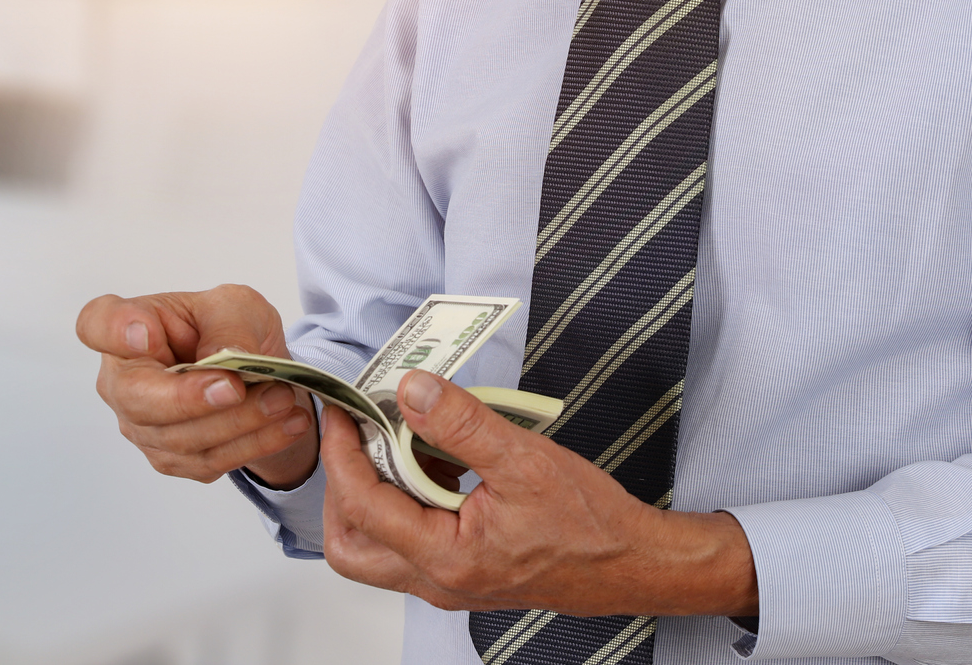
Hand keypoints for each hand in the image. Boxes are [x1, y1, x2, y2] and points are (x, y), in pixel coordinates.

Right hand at [76, 284, 318, 487]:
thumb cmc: (230, 328)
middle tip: (236, 387)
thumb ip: (228, 328)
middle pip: (137, 399)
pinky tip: (287, 424)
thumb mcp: (238, 307)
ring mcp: (143, 425)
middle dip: (191, 398)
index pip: (97, 324)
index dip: (114, 331)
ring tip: (281, 400)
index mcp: (128, 326)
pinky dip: (253, 444)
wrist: (256, 373)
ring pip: (179, 438)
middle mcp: (123, 380)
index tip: (145, 334)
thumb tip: (224, 360)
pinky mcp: (172, 457)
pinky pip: (207, 460)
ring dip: (237, 422)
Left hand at [320, 373, 756, 617]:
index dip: (342, 452)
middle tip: (354, 435)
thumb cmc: (589, 524)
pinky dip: (403, 500)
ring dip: (372, 492)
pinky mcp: (460, 571)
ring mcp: (447, 581)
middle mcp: (437, 580)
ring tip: (394, 439)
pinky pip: (409, 541)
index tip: (342, 410)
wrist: (630, 564)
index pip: (363, 505)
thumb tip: (410, 390)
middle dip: (341, 486)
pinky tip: (431, 458)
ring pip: (376, 548)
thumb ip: (461, 424)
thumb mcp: (524, 460)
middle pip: (350, 546)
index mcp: (446, 558)